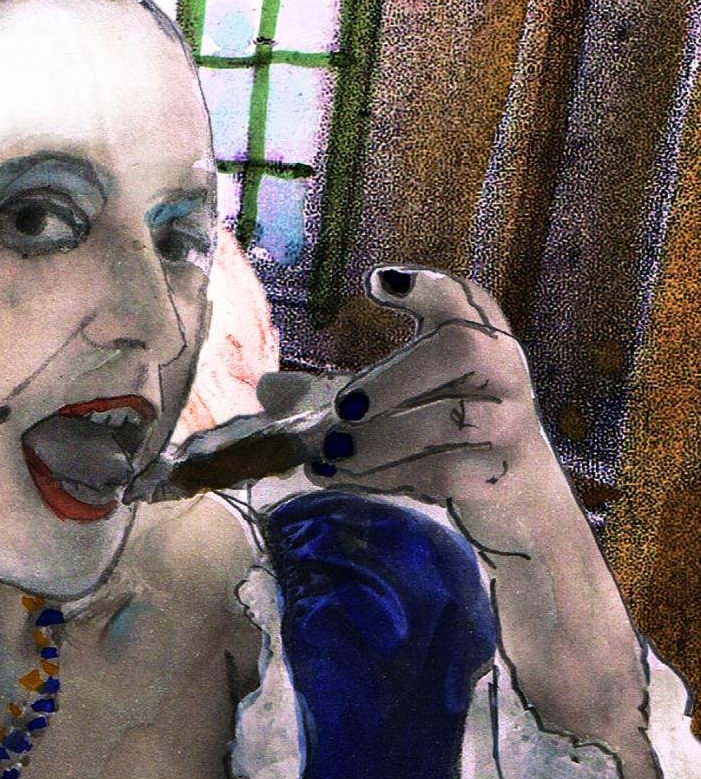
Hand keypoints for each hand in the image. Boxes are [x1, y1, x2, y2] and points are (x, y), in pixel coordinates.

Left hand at [300, 266, 572, 555]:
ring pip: (448, 421)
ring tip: (327, 453)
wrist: (513, 495)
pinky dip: (384, 475)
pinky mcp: (502, 474)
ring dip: (378, 439)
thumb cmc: (443, 432)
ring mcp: (509, 421)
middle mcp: (503, 369)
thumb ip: (333, 391)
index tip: (377, 283)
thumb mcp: (395, 402)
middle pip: (461, 348)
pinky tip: (342, 477)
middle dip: (394, 375)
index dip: (427, 287)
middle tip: (341, 407)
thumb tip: (266, 390)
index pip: (464, 297)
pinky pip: (442, 472)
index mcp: (477, 337)